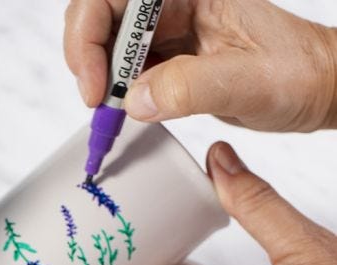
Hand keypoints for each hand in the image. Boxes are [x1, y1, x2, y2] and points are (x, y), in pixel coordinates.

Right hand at [64, 0, 336, 131]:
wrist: (314, 89)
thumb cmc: (296, 73)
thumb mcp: (246, 81)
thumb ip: (188, 88)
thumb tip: (133, 100)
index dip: (91, 36)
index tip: (98, 86)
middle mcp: (174, 5)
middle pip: (101, 17)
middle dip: (88, 58)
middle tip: (97, 103)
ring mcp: (169, 32)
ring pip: (109, 47)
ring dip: (101, 81)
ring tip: (110, 115)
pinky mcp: (168, 60)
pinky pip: (126, 72)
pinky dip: (116, 96)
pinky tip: (123, 115)